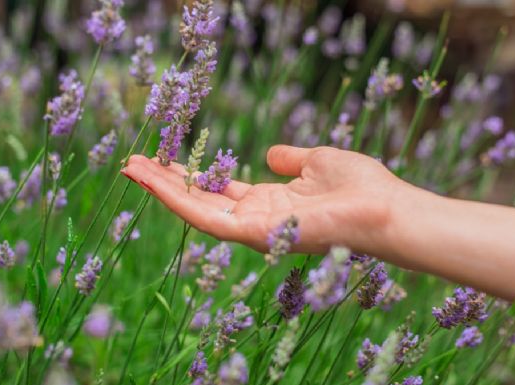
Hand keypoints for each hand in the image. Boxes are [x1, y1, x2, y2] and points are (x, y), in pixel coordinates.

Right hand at [122, 145, 407, 255]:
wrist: (385, 209)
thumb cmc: (359, 186)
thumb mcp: (317, 162)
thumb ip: (290, 159)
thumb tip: (270, 155)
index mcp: (267, 203)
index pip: (218, 191)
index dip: (190, 176)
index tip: (164, 158)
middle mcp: (253, 220)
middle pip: (199, 200)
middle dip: (165, 183)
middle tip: (132, 163)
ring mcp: (250, 230)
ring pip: (193, 209)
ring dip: (160, 189)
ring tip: (130, 168)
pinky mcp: (251, 233)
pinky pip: (204, 217)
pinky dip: (175, 199)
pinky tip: (152, 180)